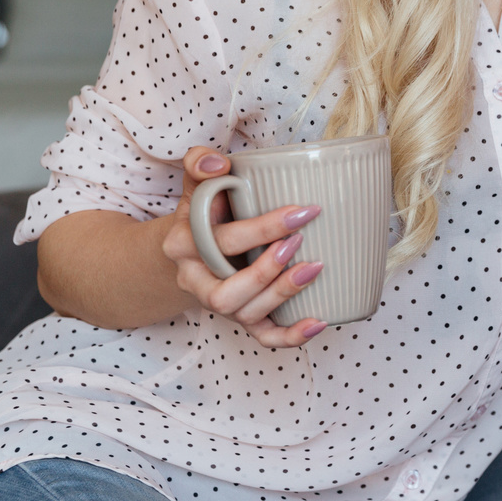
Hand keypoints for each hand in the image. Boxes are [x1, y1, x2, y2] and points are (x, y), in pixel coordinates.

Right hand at [160, 146, 328, 346]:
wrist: (187, 251)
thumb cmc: (204, 214)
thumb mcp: (197, 186)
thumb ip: (201, 164)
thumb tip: (219, 163)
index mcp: (183, 244)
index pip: (222, 241)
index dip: (263, 228)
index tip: (302, 212)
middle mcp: (195, 280)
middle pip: (227, 291)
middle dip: (267, 270)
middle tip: (300, 242)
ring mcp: (217, 303)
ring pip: (243, 314)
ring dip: (282, 294)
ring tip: (315, 267)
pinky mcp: (238, 318)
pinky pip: (261, 337)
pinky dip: (290, 335)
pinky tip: (318, 321)